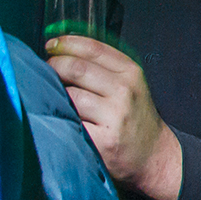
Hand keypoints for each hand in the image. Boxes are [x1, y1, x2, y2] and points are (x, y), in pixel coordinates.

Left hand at [47, 34, 182, 199]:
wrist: (153, 156)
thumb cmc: (134, 118)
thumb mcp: (130, 85)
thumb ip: (102, 66)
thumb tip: (59, 49)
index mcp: (131, 73)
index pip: (93, 48)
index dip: (66, 43)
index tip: (51, 46)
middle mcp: (124, 92)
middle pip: (76, 68)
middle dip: (53, 67)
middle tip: (47, 73)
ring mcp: (114, 117)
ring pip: (69, 95)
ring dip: (54, 95)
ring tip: (55, 99)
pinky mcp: (102, 140)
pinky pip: (69, 121)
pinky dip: (59, 118)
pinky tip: (61, 119)